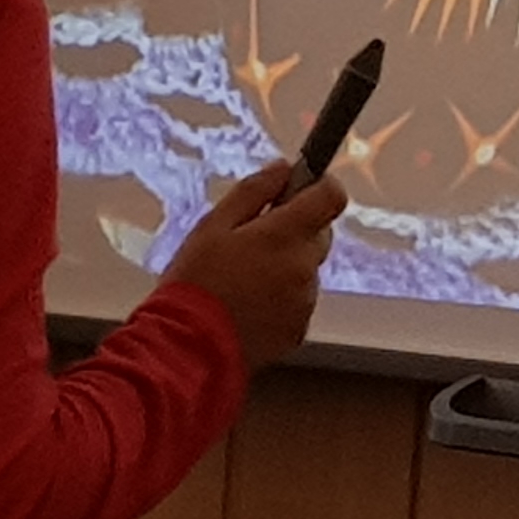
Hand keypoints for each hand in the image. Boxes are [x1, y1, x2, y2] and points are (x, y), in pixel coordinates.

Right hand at [165, 159, 344, 369]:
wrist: (187, 350)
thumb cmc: (195, 284)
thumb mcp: (213, 226)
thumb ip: (253, 192)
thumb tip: (283, 168)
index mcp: (286, 235)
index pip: (332, 196)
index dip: (319, 186)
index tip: (299, 186)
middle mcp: (304, 267)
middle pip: (319, 233)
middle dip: (294, 229)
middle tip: (252, 240)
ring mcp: (304, 301)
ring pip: (306, 269)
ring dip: (286, 266)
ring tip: (241, 280)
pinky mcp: (297, 329)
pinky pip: (298, 301)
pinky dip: (281, 298)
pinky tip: (246, 306)